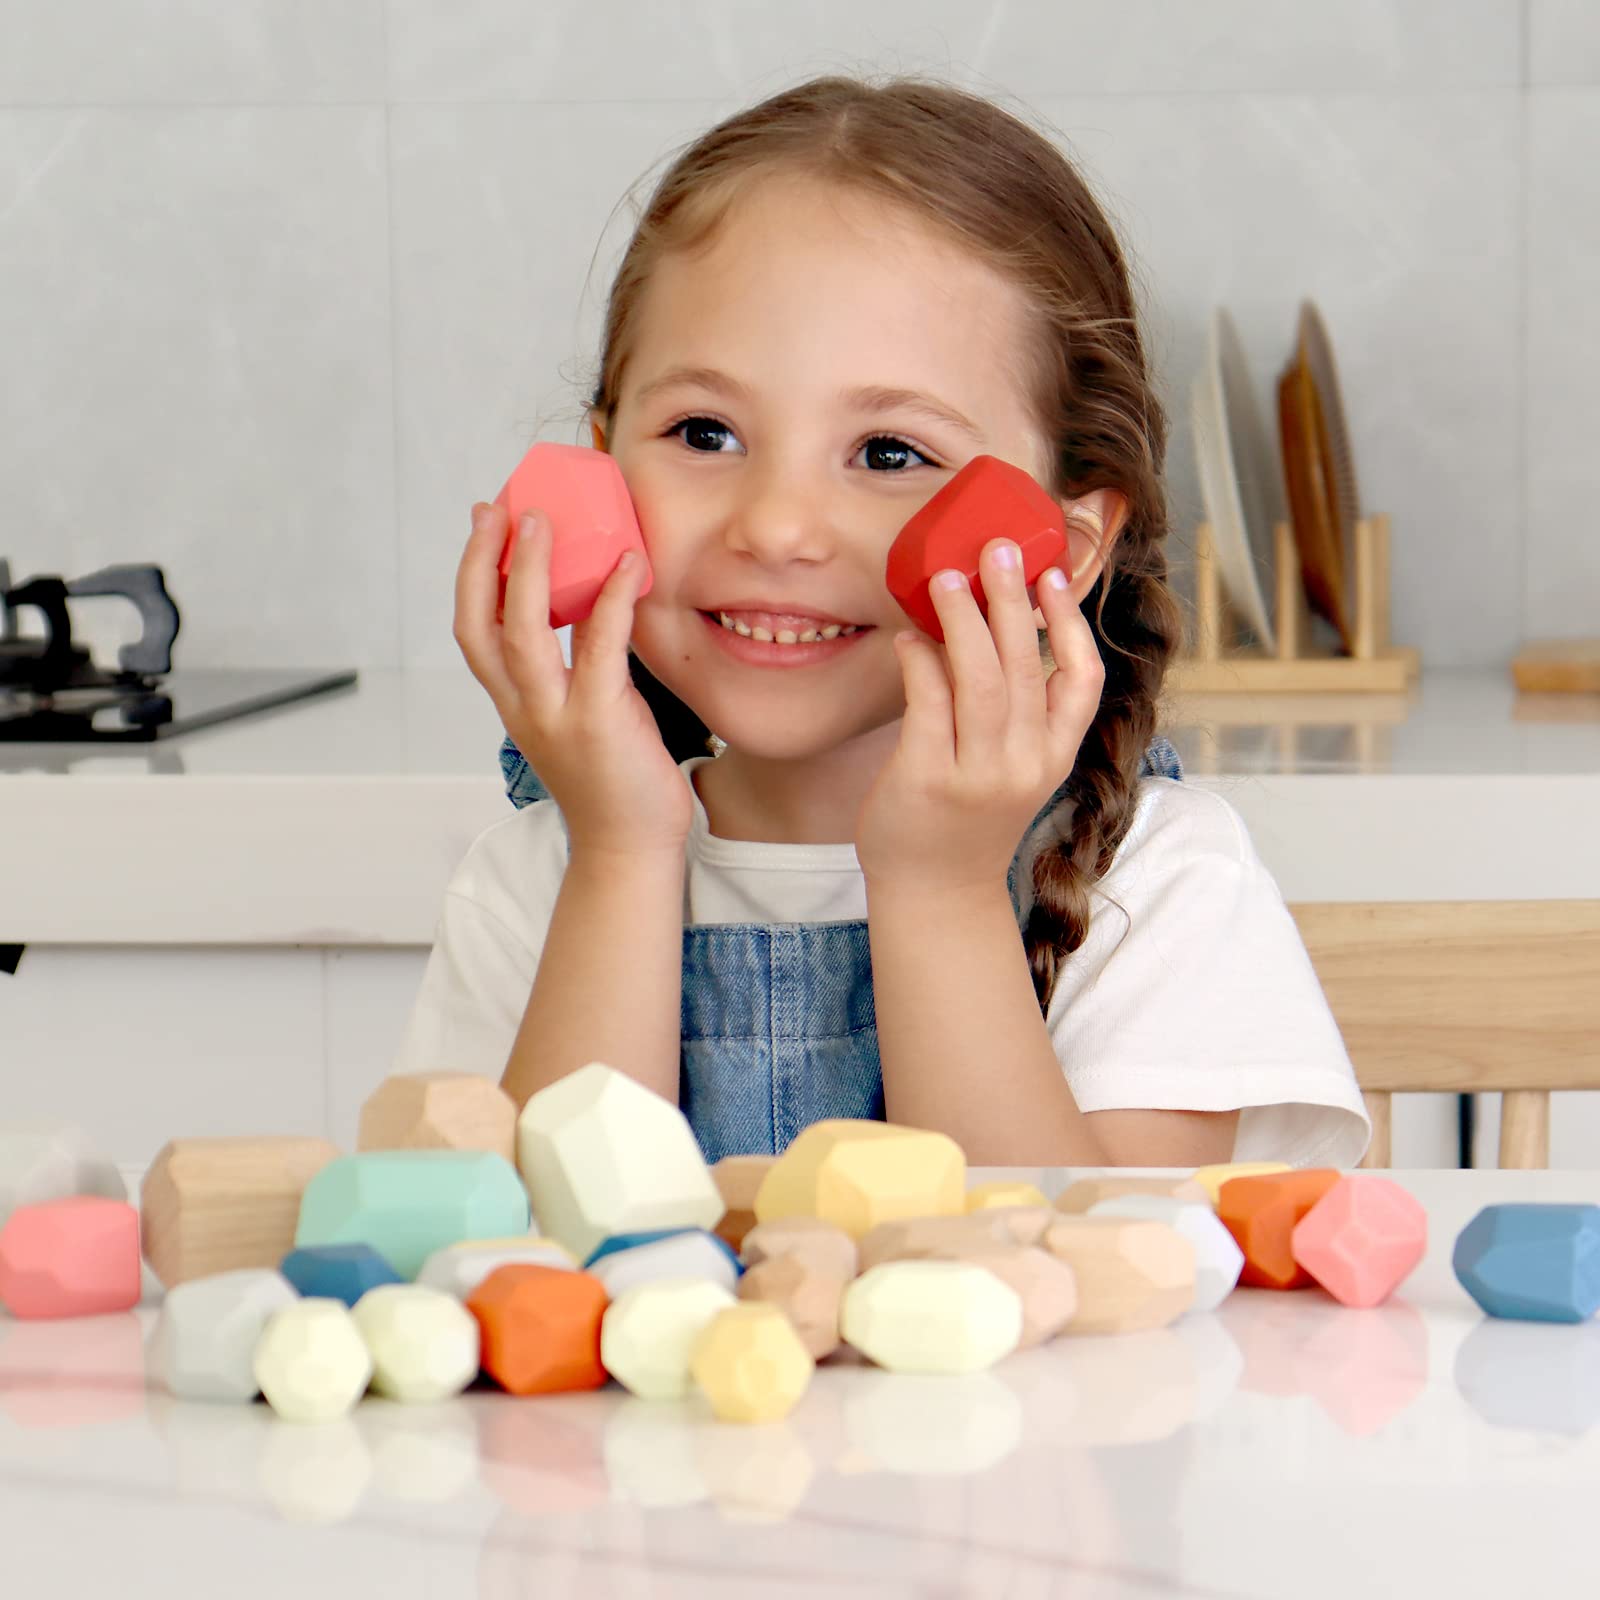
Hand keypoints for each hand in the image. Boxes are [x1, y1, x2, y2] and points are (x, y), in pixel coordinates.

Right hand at [454, 501, 692, 857]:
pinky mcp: (600, 722)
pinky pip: (599, 648)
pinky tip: (627, 564)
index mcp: (514, 704)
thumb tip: (596, 608)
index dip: (473, 573)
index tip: (485, 522)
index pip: (474, 631)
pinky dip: (609, 600)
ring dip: (531, 569)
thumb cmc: (614, 781)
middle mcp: (523, 708)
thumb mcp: (580, 717)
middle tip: (499, 507)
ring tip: (545, 519)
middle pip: (481, 623)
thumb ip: (576, 669)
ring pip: (525, 631)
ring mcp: (556, 716)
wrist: (628, 850)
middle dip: (483, 560)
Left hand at [853, 533, 1104, 892]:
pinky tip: (908, 638)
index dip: (1069, 623)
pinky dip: (919, 662)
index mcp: (1054, 756)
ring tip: (945, 577)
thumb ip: (1015, 712)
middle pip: (1024, 665)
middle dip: (1011, 599)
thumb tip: (988, 625)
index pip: (1082, 681)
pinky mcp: (927, 780)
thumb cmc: (968, 822)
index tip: (1051, 576)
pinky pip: (927, 703)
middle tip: (997, 547)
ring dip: (962, 618)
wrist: (935, 896)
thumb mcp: (1014, 770)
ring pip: (978, 678)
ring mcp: (976, 774)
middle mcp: (1023, 764)